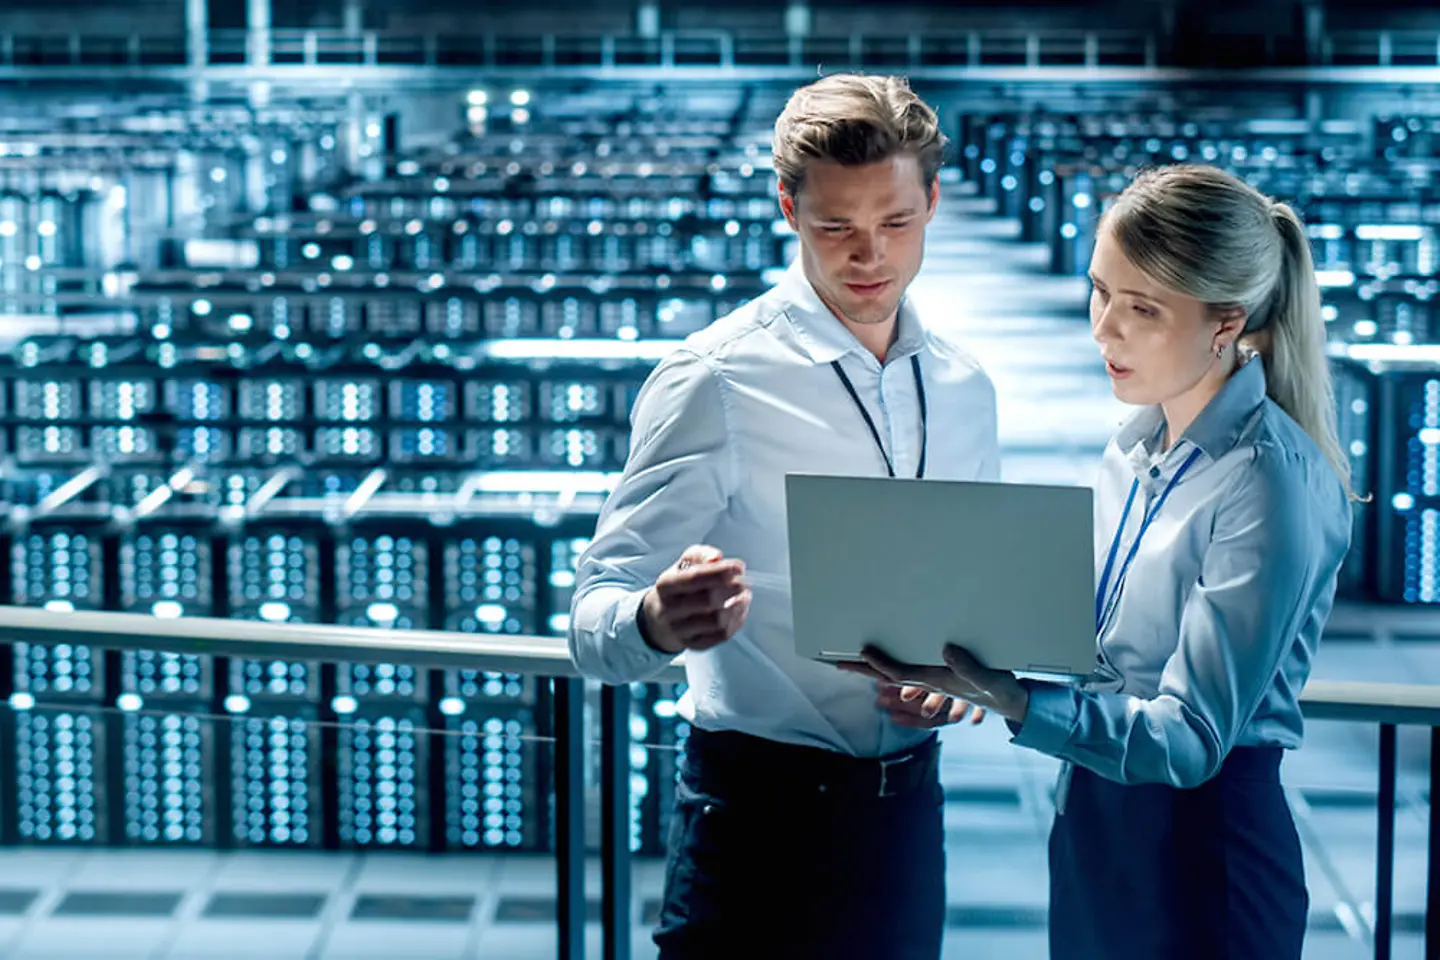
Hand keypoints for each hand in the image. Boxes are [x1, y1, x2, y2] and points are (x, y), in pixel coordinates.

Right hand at [639, 545, 750, 654]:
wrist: (660, 616)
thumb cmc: (679, 586)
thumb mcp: (685, 563)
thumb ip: (702, 555)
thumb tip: (716, 558)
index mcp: (666, 585)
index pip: (695, 578)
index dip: (721, 572)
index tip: (739, 567)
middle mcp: (669, 609)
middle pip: (708, 600)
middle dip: (732, 589)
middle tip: (743, 582)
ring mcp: (680, 630)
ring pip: (717, 621)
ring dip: (738, 606)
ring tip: (743, 596)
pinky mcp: (693, 644)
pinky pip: (721, 636)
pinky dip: (736, 622)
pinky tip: (739, 610)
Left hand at [839, 644, 1029, 724]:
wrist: (1010, 704)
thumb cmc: (998, 691)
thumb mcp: (987, 678)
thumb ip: (968, 667)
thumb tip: (946, 650)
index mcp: (937, 681)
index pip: (901, 673)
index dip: (880, 663)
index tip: (864, 651)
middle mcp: (929, 683)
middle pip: (890, 675)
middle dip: (865, 669)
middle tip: (839, 662)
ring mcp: (933, 682)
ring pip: (896, 676)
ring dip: (874, 670)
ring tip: (852, 662)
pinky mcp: (940, 678)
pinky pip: (909, 677)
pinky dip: (891, 672)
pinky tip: (882, 671)